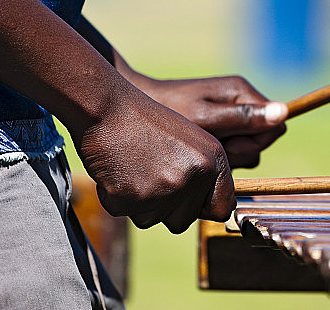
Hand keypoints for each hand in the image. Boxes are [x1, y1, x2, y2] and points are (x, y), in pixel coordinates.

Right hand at [73, 81, 234, 232]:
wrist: (106, 108)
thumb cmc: (144, 123)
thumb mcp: (190, 141)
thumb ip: (205, 174)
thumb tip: (218, 210)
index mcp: (213, 159)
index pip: (222, 208)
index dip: (202, 208)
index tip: (189, 202)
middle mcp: (195, 175)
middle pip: (184, 221)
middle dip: (166, 208)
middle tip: (150, 173)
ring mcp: (166, 188)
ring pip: (154, 220)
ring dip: (141, 204)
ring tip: (134, 168)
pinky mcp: (135, 197)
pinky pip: (126, 214)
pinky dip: (117, 199)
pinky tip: (117, 171)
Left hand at [127, 74, 287, 167]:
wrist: (135, 106)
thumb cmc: (168, 109)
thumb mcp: (205, 117)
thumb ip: (243, 117)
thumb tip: (283, 112)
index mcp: (242, 92)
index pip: (275, 126)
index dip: (254, 142)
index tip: (226, 144)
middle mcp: (241, 101)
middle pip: (262, 140)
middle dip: (237, 151)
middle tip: (207, 147)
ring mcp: (230, 115)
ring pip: (246, 149)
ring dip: (225, 156)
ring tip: (198, 149)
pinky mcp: (219, 127)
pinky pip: (230, 150)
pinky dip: (215, 156)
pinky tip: (194, 152)